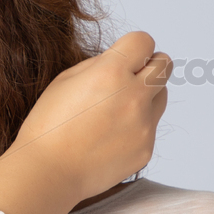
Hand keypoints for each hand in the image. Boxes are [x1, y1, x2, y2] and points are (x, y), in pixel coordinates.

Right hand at [0, 32, 170, 213]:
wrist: (48, 172)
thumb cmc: (49, 126)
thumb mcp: (65, 80)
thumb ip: (99, 65)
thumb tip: (122, 62)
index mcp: (111, 72)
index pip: (144, 41)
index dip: (134, 47)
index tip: (126, 56)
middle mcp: (134, 95)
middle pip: (164, 65)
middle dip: (150, 66)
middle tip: (132, 77)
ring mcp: (144, 124)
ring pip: (162, 96)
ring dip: (146, 96)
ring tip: (116, 110)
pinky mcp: (146, 148)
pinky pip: (150, 127)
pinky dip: (136, 127)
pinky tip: (109, 137)